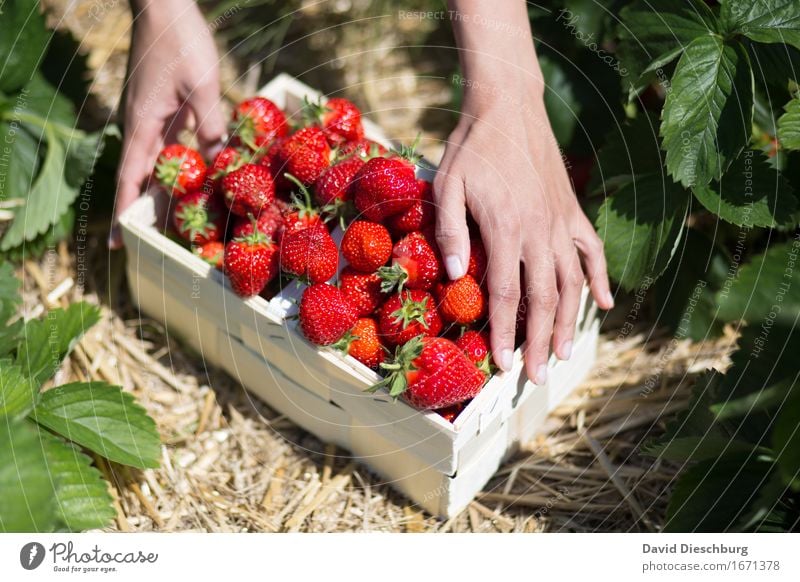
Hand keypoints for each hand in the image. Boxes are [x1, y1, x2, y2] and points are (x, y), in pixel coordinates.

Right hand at [111, 0, 224, 247]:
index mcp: (142, 125)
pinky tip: (192, 176)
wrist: (163, 5)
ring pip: (155, 162)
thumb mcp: (201, 85)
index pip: (130, 179)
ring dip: (163, 189)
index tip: (120, 241)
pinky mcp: (161, 106)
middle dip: (146, 209)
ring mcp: (150, 116)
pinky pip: (168, 143)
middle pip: (141, 177)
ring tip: (174, 219)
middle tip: (155, 241)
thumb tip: (221, 161)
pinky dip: (177, 164)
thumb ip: (211, 124)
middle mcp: (141, 125)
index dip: (125, 212)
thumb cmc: (180, 41)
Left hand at [434, 75, 612, 383]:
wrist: (508, 106)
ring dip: (570, 322)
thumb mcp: (447, 184)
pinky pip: (592, 251)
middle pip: (544, 299)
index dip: (506, 334)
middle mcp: (540, 231)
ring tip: (565, 354)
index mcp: (506, 228)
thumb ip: (450, 231)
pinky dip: (600, 279)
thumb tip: (455, 275)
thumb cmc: (472, 146)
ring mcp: (561, 222)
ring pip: (572, 283)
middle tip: (537, 378)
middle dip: (540, 343)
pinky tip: (605, 304)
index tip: (505, 366)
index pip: (506, 295)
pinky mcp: (573, 211)